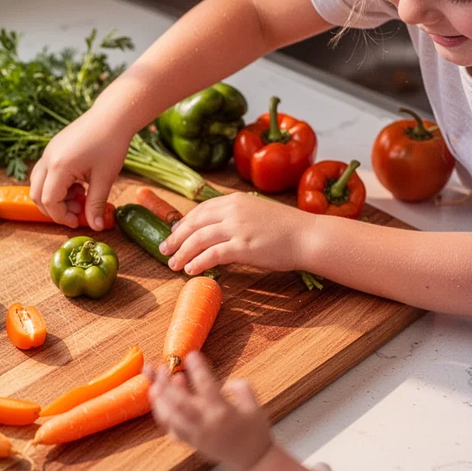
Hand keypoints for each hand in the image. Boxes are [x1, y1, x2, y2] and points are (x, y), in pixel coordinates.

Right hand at [30, 110, 131, 229]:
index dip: (61, 216)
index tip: (78, 221)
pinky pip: (45, 173)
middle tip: (78, 211)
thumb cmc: (111, 144)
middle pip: (36, 195)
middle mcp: (48, 159)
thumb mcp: (105, 178)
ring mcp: (48, 152)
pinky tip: (78, 184)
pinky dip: (56, 185)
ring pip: (38, 184)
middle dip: (54, 209)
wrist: (113, 115)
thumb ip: (96, 205)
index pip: (49, 202)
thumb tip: (95, 227)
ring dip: (55, 197)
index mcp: (59, 167)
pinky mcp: (53, 149)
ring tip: (80, 196)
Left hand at [145, 352, 272, 470]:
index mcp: (224, 412)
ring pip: (171, 417)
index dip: (197, 369)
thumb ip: (241, 388)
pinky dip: (162, 415)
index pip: (207, 386)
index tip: (191, 354)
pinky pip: (171, 429)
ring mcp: (196, 434)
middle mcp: (207, 423)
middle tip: (160, 367)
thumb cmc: (255, 430)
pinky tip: (158, 402)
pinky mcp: (191, 442)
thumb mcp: (254, 404)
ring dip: (159, 400)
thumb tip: (225, 382)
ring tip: (153, 383)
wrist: (254, 460)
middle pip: (180, 402)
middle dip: (167, 384)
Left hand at [158, 192, 313, 274]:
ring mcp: (237, 228)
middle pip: (194, 223)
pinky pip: (212, 255)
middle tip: (164, 250)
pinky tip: (191, 270)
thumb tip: (214, 230)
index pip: (200, 210)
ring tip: (173, 264)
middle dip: (176, 238)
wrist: (307, 236)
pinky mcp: (243, 246)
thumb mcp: (255, 213)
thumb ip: (234, 218)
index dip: (183, 223)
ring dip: (182, 253)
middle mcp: (232, 210)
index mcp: (234, 200)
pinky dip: (198, 262)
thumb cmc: (285, 228)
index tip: (173, 233)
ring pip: (198, 239)